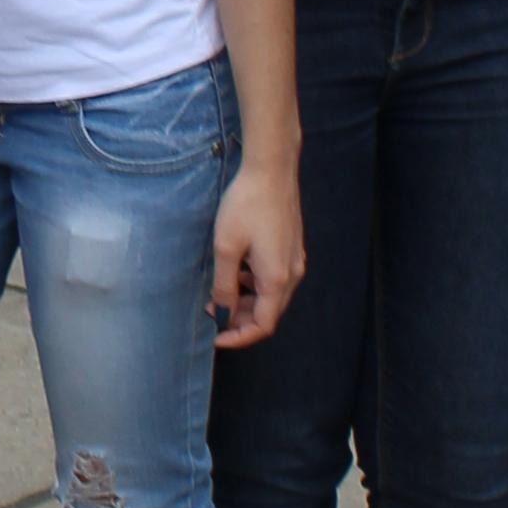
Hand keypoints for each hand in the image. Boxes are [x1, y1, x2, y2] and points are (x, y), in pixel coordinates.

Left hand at [212, 154, 303, 351]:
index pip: (262, 326)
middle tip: (212, 314)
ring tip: (220, 295)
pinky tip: (237, 272)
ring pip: (272, 297)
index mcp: (277, 279)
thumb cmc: (247, 204)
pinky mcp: (292, 249)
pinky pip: (275, 280)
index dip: (238, 337)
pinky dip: (256, 286)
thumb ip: (224, 285)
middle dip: (240, 321)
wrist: (272, 169)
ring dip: (247, 303)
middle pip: (269, 314)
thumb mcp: (226, 247)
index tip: (215, 336)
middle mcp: (292, 274)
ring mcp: (295, 261)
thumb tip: (222, 312)